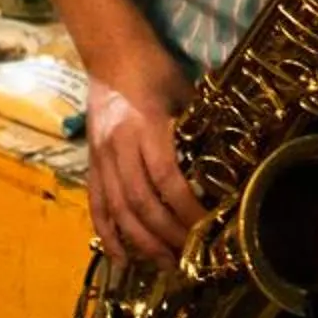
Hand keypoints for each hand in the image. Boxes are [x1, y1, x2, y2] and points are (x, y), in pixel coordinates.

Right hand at [83, 44, 205, 266]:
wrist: (111, 53)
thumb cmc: (155, 70)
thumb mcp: (184, 93)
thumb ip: (197, 129)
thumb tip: (226, 163)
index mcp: (146, 126)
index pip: (166, 178)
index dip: (186, 207)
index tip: (206, 227)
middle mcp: (119, 145)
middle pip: (141, 201)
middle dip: (166, 234)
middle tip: (189, 256)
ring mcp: (100, 155)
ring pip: (117, 208)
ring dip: (141, 242)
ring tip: (164, 264)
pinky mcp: (90, 162)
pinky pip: (96, 203)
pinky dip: (107, 233)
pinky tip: (120, 258)